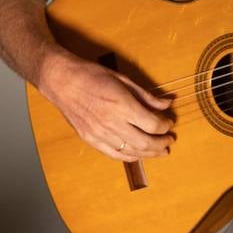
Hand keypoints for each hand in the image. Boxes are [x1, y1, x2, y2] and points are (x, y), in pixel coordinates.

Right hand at [42, 53, 173, 161]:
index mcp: (122, 105)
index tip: (169, 122)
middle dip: (162, 143)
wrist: (61, 81)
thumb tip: (166, 103)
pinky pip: (115, 155)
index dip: (165, 126)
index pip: (152, 124)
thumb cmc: (91, 75)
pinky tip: (139, 154)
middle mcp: (112, 123)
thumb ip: (146, 95)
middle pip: (145, 142)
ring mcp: (100, 134)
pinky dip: (130, 156)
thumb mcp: (122, 79)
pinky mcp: (91, 140)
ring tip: (160, 151)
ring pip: (132, 152)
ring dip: (150, 153)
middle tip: (170, 140)